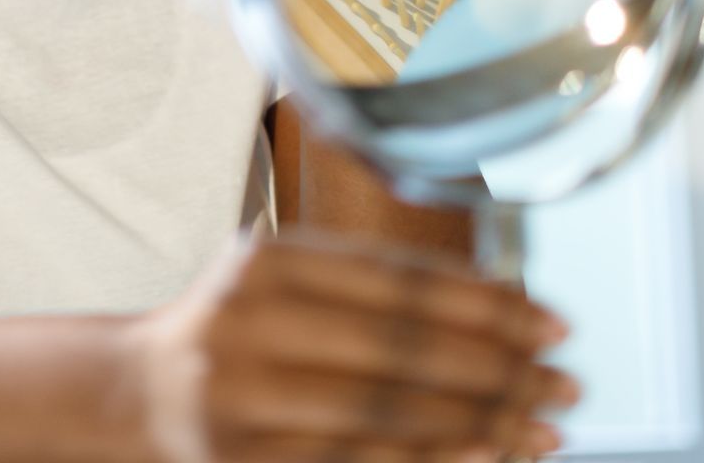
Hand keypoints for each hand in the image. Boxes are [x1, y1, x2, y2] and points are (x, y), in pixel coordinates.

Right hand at [120, 229, 579, 461]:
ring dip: (482, 419)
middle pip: (400, 348)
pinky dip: (435, 458)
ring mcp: (241, 395)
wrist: (138, 392)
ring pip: (388, 411)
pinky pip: (360, 460)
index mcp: (265, 261)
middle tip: (565, 380)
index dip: (485, 301)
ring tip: (546, 423)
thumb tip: (505, 309)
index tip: (551, 320)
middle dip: (499, 366)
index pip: (397, 281)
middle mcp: (247, 320)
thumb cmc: (237, 330)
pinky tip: (487, 452)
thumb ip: (372, 287)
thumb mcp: (286, 282)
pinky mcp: (245, 458)